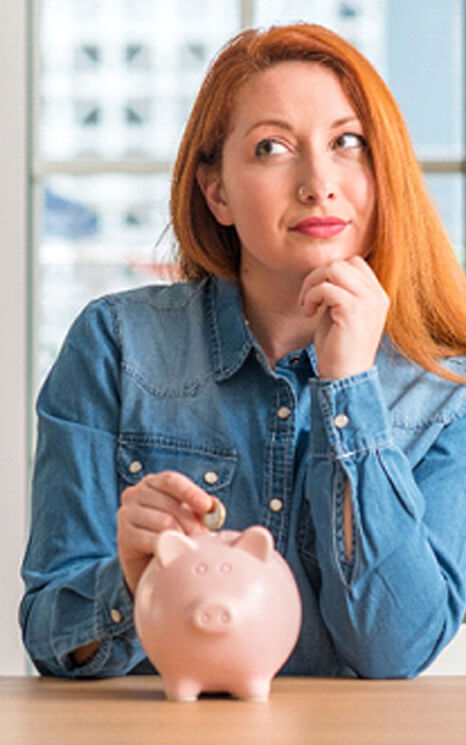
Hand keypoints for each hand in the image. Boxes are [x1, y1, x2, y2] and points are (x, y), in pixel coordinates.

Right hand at [117, 471, 212, 594]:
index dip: (191, 492)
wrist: (148, 562)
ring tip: (187, 546)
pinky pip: (152, 539)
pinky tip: (172, 552)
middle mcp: (135, 493)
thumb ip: (201, 509)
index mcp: (152, 482)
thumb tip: (214, 506)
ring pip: (163, 522)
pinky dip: (167, 547)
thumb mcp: (188, 517)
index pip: (171, 481)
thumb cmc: (171, 533)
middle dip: (190, 523)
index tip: (207, 506)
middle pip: (170, 504)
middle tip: (201, 538)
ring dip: (180, 537)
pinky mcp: (123, 535)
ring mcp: (126, 513)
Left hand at [299, 256, 388, 379]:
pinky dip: (311, 297)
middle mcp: (377, 296)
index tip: (317, 294)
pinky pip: (326, 288)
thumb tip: (323, 271)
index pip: (354, 263)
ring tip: (307, 305)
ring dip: (312, 284)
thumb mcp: (342, 313)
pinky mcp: (353, 311)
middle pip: (343, 262)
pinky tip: (308, 313)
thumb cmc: (339, 349)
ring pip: (334, 270)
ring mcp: (368, 302)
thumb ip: (340, 291)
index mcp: (377, 296)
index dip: (330, 273)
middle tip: (307, 299)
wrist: (345, 378)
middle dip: (318, 276)